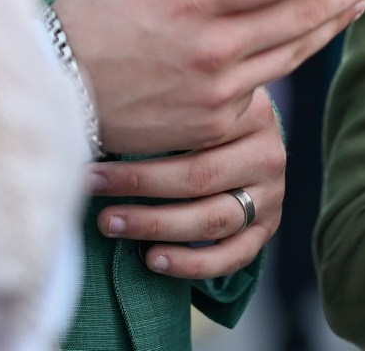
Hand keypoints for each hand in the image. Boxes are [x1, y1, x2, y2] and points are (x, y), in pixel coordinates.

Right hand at [53, 0, 364, 153]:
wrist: (54, 96)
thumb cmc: (90, 11)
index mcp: (188, 1)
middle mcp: (209, 50)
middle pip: (304, 13)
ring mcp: (214, 92)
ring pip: (296, 49)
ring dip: (337, 17)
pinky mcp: (213, 123)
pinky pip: (269, 82)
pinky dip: (299, 51)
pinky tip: (318, 29)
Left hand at [88, 87, 284, 279]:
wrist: (243, 138)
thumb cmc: (201, 117)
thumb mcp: (195, 100)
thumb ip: (168, 108)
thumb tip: (101, 120)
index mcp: (254, 113)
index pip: (198, 133)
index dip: (142, 150)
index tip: (93, 161)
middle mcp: (268, 154)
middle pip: (202, 176)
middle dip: (140, 186)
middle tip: (92, 188)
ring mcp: (272, 194)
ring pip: (214, 219)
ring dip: (156, 225)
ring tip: (112, 224)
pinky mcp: (268, 227)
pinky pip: (233, 256)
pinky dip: (192, 263)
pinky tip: (153, 259)